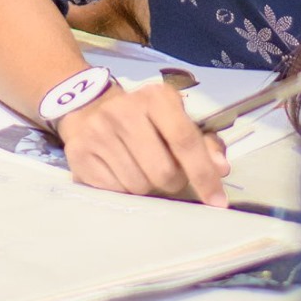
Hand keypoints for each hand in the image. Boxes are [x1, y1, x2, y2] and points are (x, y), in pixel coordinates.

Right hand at [56, 81, 229, 205]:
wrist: (89, 109)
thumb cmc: (143, 119)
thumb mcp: (175, 120)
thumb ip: (203, 143)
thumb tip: (221, 169)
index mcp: (156, 98)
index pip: (185, 141)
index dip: (204, 174)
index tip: (217, 202)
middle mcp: (126, 110)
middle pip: (164, 172)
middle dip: (173, 183)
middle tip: (168, 176)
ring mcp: (100, 133)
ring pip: (139, 187)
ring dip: (148, 189)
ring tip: (143, 171)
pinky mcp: (80, 155)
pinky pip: (115, 192)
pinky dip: (124, 191)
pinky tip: (121, 174)